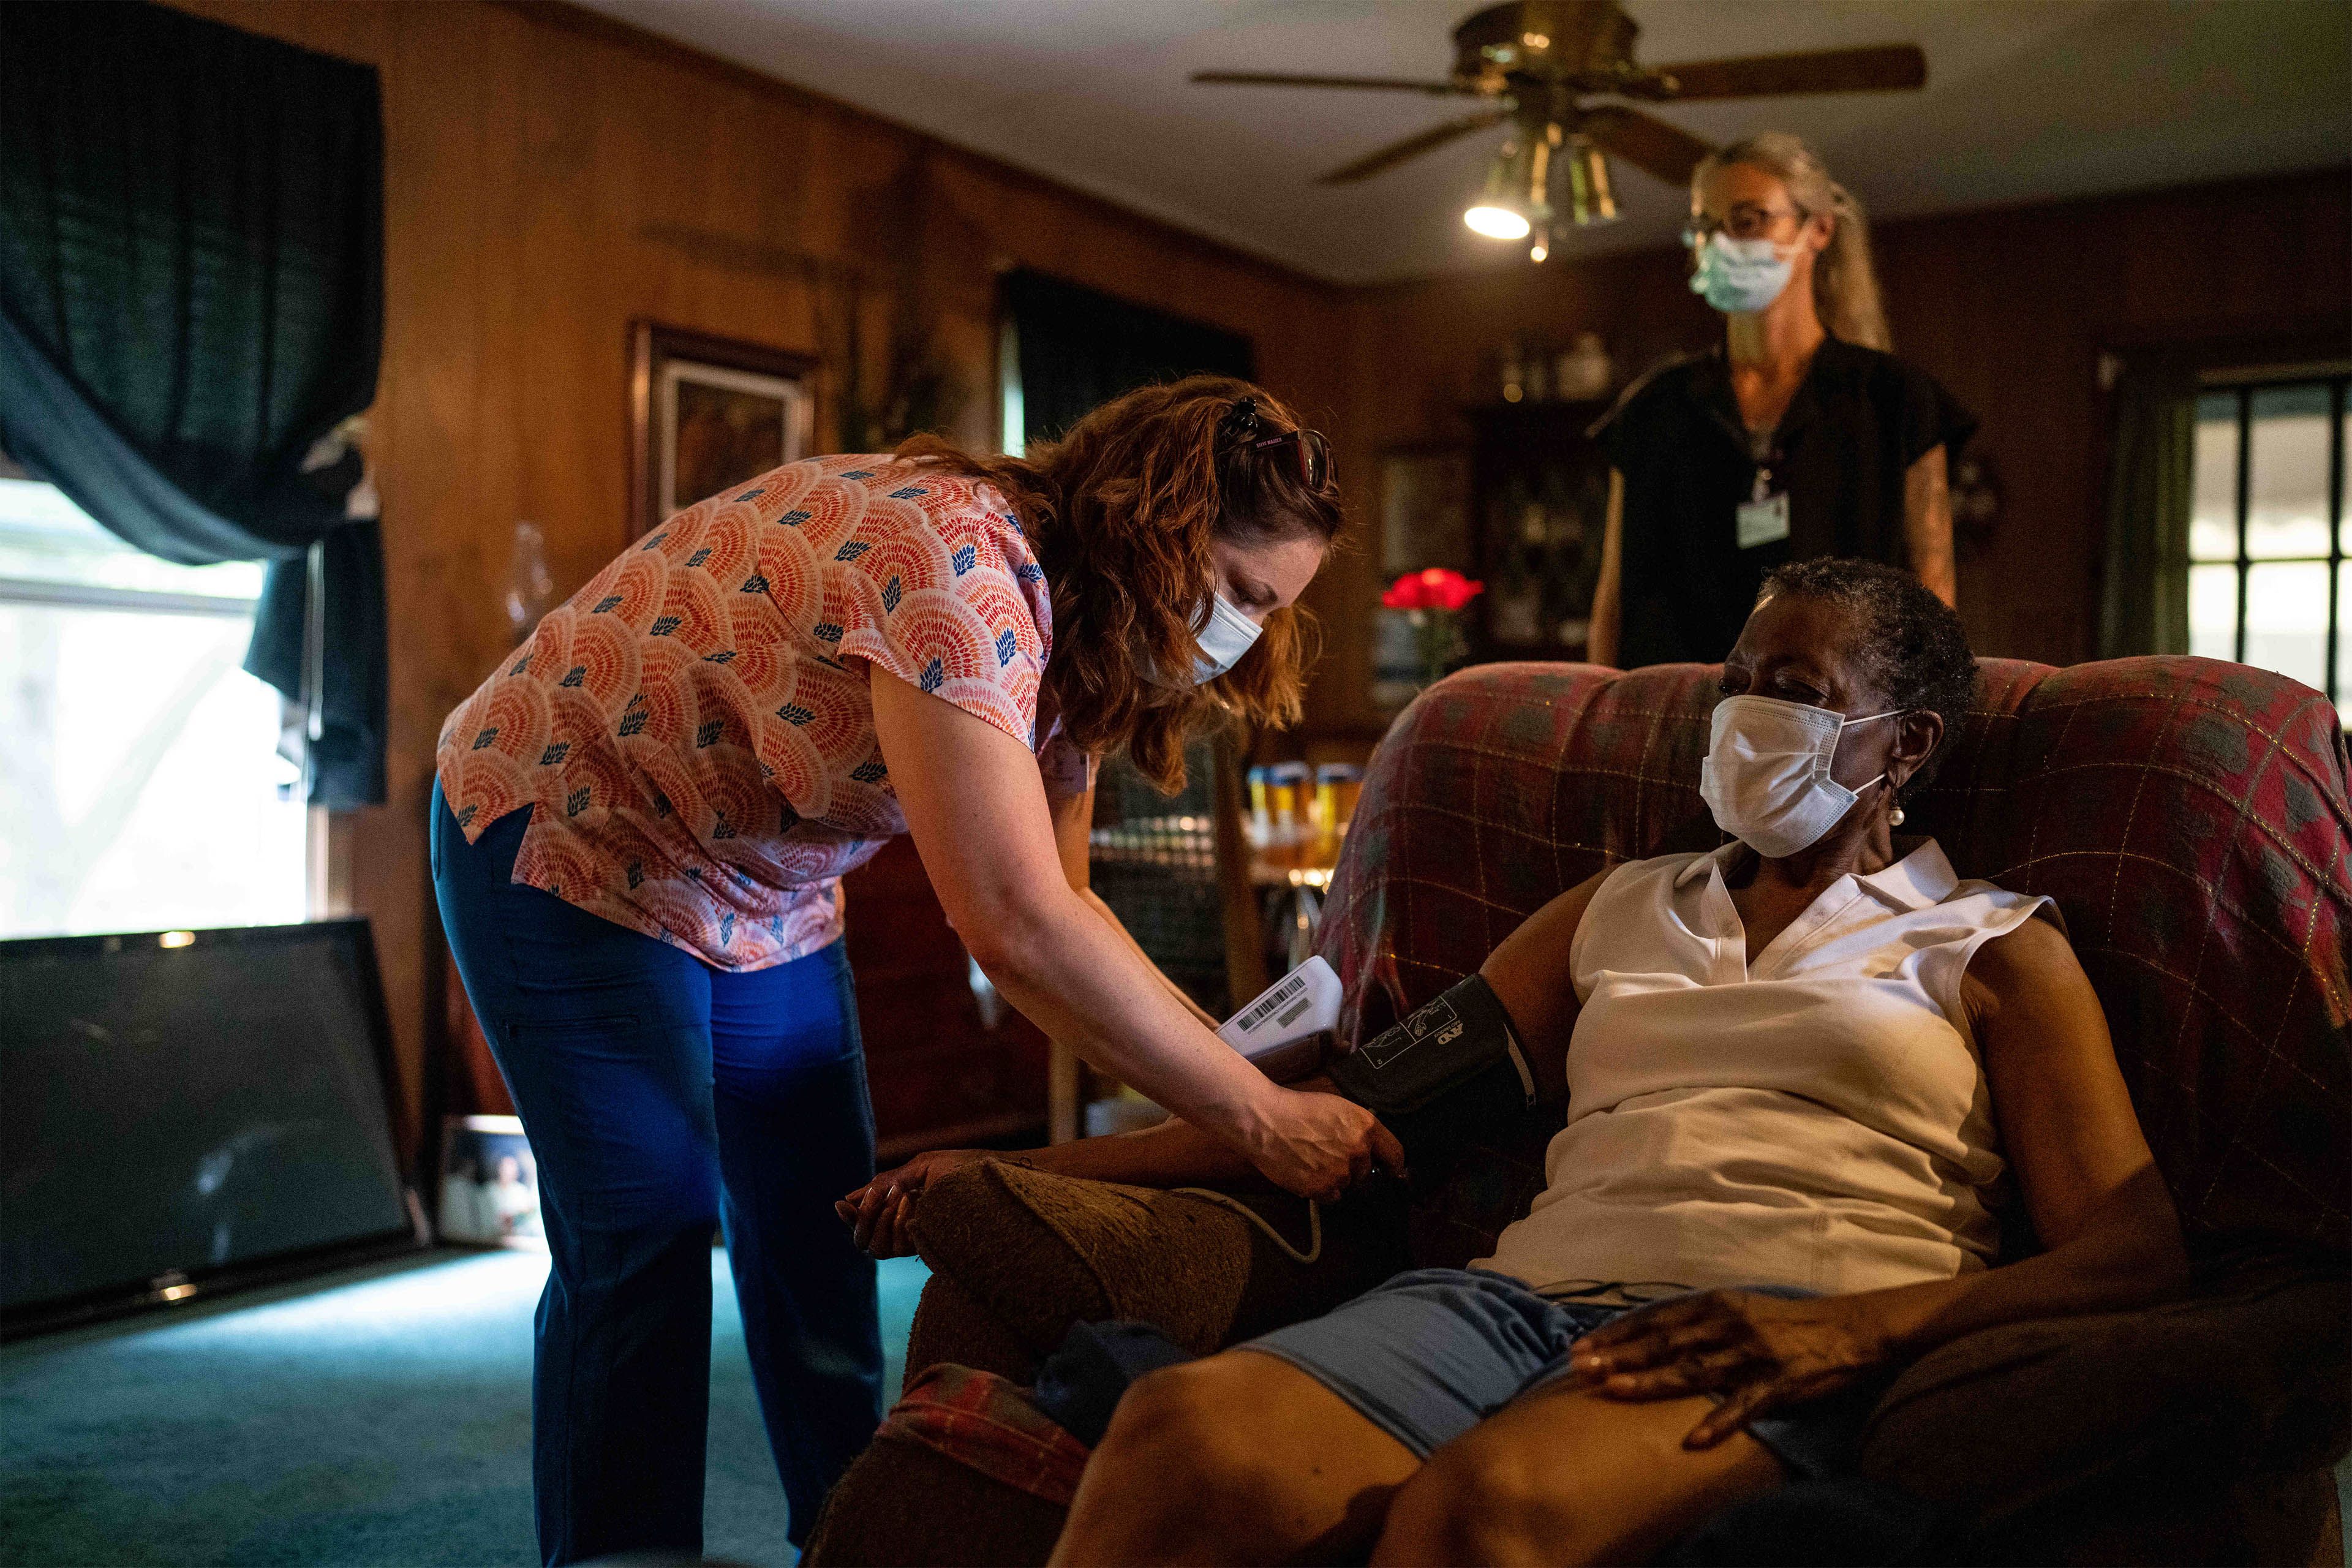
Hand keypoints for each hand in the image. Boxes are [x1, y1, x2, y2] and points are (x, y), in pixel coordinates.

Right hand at [835, 1148, 991, 1258]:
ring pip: (877, 1247)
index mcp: (904, 1213)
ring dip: (883, 1218)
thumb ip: (885, 1184)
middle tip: (882, 1193)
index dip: (849, 1219)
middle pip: (865, 1242)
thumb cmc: (965, 1169)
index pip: (865, 1226)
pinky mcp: (931, 1250)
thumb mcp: (919, 1169)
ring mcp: (920, 1243)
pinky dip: (898, 1221)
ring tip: (905, 1193)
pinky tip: (914, 1200)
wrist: (997, 1176)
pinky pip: (897, 1246)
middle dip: (864, 1217)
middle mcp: (909, 1233)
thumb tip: (848, 1198)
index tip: (840, 1204)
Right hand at [1239, 1085, 1405, 1201]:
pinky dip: (1321, 1190)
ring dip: (1334, 1179)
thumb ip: (1359, 1129)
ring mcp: (1341, 1172)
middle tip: (1328, 1156)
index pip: (1396, 1155)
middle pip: (1366, 1173)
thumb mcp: (1338, 1108)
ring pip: (1347, 1185)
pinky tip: (1306, 1172)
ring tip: (1312, 1161)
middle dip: (1352, 1169)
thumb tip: (1371, 1148)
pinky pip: (1331, 1197)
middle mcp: (1359, 1151)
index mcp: (1366, 1127)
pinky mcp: (1322, 1188)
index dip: (1392, 1165)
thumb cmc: (1298, 1109)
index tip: (1388, 1170)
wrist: (1265, 1120)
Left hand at [1569, 1290, 1888, 1448]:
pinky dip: (1718, 1423)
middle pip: (1664, 1342)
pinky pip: (1744, 1406)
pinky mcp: (1779, 1383)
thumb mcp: (1740, 1309)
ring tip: (1615, 1391)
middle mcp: (1728, 1325)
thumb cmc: (1789, 1322)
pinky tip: (1692, 1440)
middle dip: (1619, 1355)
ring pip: (1694, 1370)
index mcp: (1715, 1305)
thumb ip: (1699, 1321)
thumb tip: (1650, 1336)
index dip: (1616, 1333)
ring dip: (1652, 1381)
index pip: (1655, 1318)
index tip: (1581, 1347)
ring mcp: (1753, 1354)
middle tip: (1581, 1368)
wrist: (1852, 1328)